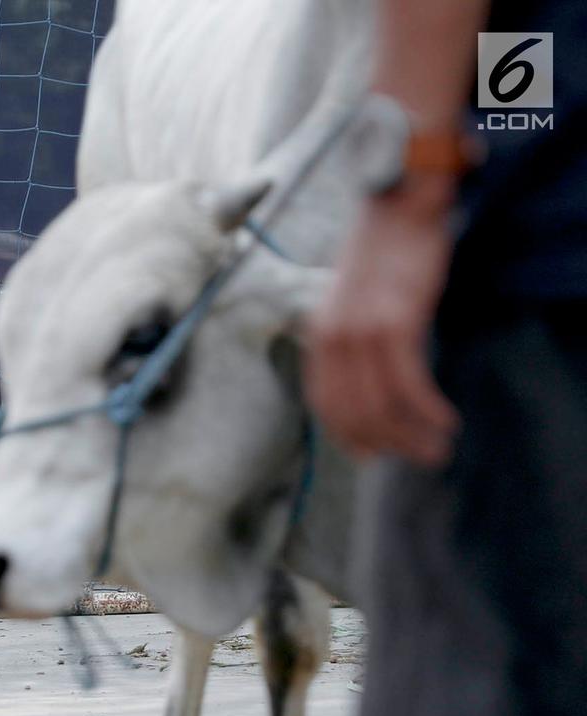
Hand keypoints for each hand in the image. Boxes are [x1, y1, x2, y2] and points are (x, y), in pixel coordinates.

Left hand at [304, 179, 460, 465]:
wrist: (399, 210)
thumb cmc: (383, 258)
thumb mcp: (352, 304)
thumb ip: (351, 343)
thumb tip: (368, 390)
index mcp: (318, 335)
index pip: (324, 404)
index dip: (347, 436)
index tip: (371, 455)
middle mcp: (332, 338)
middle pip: (355, 413)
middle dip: (389, 444)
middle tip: (421, 457)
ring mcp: (361, 332)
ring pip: (383, 405)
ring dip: (413, 435)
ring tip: (437, 447)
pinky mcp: (394, 323)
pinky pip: (409, 384)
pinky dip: (428, 409)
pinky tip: (446, 419)